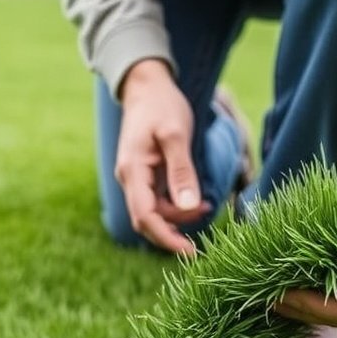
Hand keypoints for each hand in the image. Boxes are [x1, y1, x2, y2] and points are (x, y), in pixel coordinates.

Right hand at [115, 59, 211, 254]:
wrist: (147, 85)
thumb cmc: (162, 105)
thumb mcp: (176, 134)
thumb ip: (182, 171)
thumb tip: (190, 205)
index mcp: (132, 170)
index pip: (145, 216)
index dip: (166, 237)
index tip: (190, 252)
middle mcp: (129, 177)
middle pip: (146, 220)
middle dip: (172, 233)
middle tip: (201, 241)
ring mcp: (136, 177)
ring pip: (153, 212)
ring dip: (178, 218)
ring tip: (207, 208)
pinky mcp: (145, 175)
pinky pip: (157, 201)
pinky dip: (176, 207)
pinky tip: (196, 203)